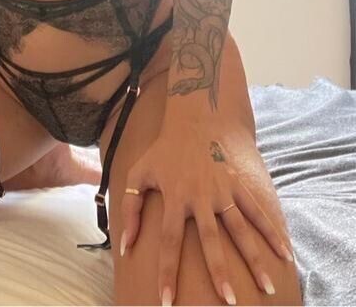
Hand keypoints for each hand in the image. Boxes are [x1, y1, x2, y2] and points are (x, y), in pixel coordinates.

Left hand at [119, 117, 294, 306]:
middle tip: (229, 302)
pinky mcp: (239, 184)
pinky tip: (285, 254)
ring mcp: (222, 190)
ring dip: (254, 259)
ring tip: (267, 289)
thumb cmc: (163, 151)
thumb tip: (124, 245)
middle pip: (210, 241)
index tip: (167, 301)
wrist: (195, 120)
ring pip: (240, 230)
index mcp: (174, 197)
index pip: (168, 241)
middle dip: (219, 272)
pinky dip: (271, 231)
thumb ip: (130, 209)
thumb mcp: (139, 173)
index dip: (167, 271)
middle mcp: (200, 197)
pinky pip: (257, 211)